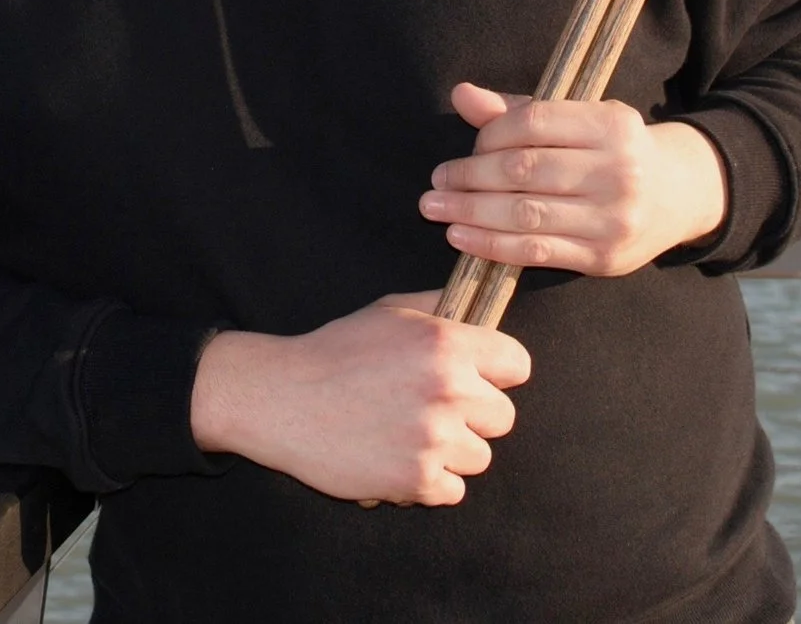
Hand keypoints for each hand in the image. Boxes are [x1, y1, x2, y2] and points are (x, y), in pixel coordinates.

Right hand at [189, 291, 531, 505]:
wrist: (282, 399)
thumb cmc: (335, 352)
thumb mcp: (390, 312)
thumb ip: (441, 310)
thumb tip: (480, 310)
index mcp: (447, 344)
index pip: (518, 364)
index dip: (499, 371)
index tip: (480, 378)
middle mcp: (448, 391)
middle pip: (504, 416)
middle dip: (475, 415)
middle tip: (435, 410)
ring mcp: (434, 440)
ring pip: (480, 457)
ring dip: (452, 451)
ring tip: (410, 435)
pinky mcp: (416, 481)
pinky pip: (452, 490)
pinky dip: (429, 482)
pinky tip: (398, 458)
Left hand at [420, 83, 726, 277]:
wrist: (678, 195)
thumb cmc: (612, 150)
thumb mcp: (579, 119)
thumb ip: (518, 110)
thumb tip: (461, 95)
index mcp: (612, 123)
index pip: (535, 122)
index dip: (491, 134)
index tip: (468, 146)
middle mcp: (618, 169)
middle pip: (525, 170)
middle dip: (471, 176)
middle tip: (437, 182)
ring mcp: (614, 218)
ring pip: (526, 215)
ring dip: (472, 212)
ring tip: (437, 208)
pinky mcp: (605, 257)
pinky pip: (536, 252)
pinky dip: (492, 245)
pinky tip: (462, 237)